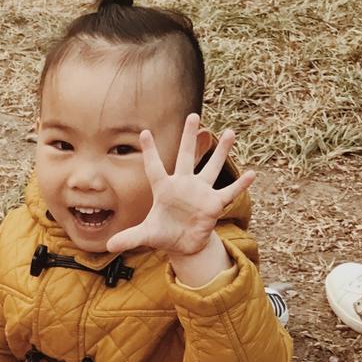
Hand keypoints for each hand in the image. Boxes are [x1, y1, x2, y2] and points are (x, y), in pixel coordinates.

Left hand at [105, 114, 254, 257]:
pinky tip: (252, 173)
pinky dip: (240, 185)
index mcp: (164, 190)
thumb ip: (129, 238)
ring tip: (230, 132)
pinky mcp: (214, 204)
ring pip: (211, 168)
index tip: (144, 132)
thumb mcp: (146, 236)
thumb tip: (109, 246)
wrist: (183, 244)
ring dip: (220, 152)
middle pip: (186, 157)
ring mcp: (200, 193)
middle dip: (189, 137)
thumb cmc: (164, 234)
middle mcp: (183, 185)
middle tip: (193, 115)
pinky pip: (229, 192)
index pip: (154, 167)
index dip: (150, 151)